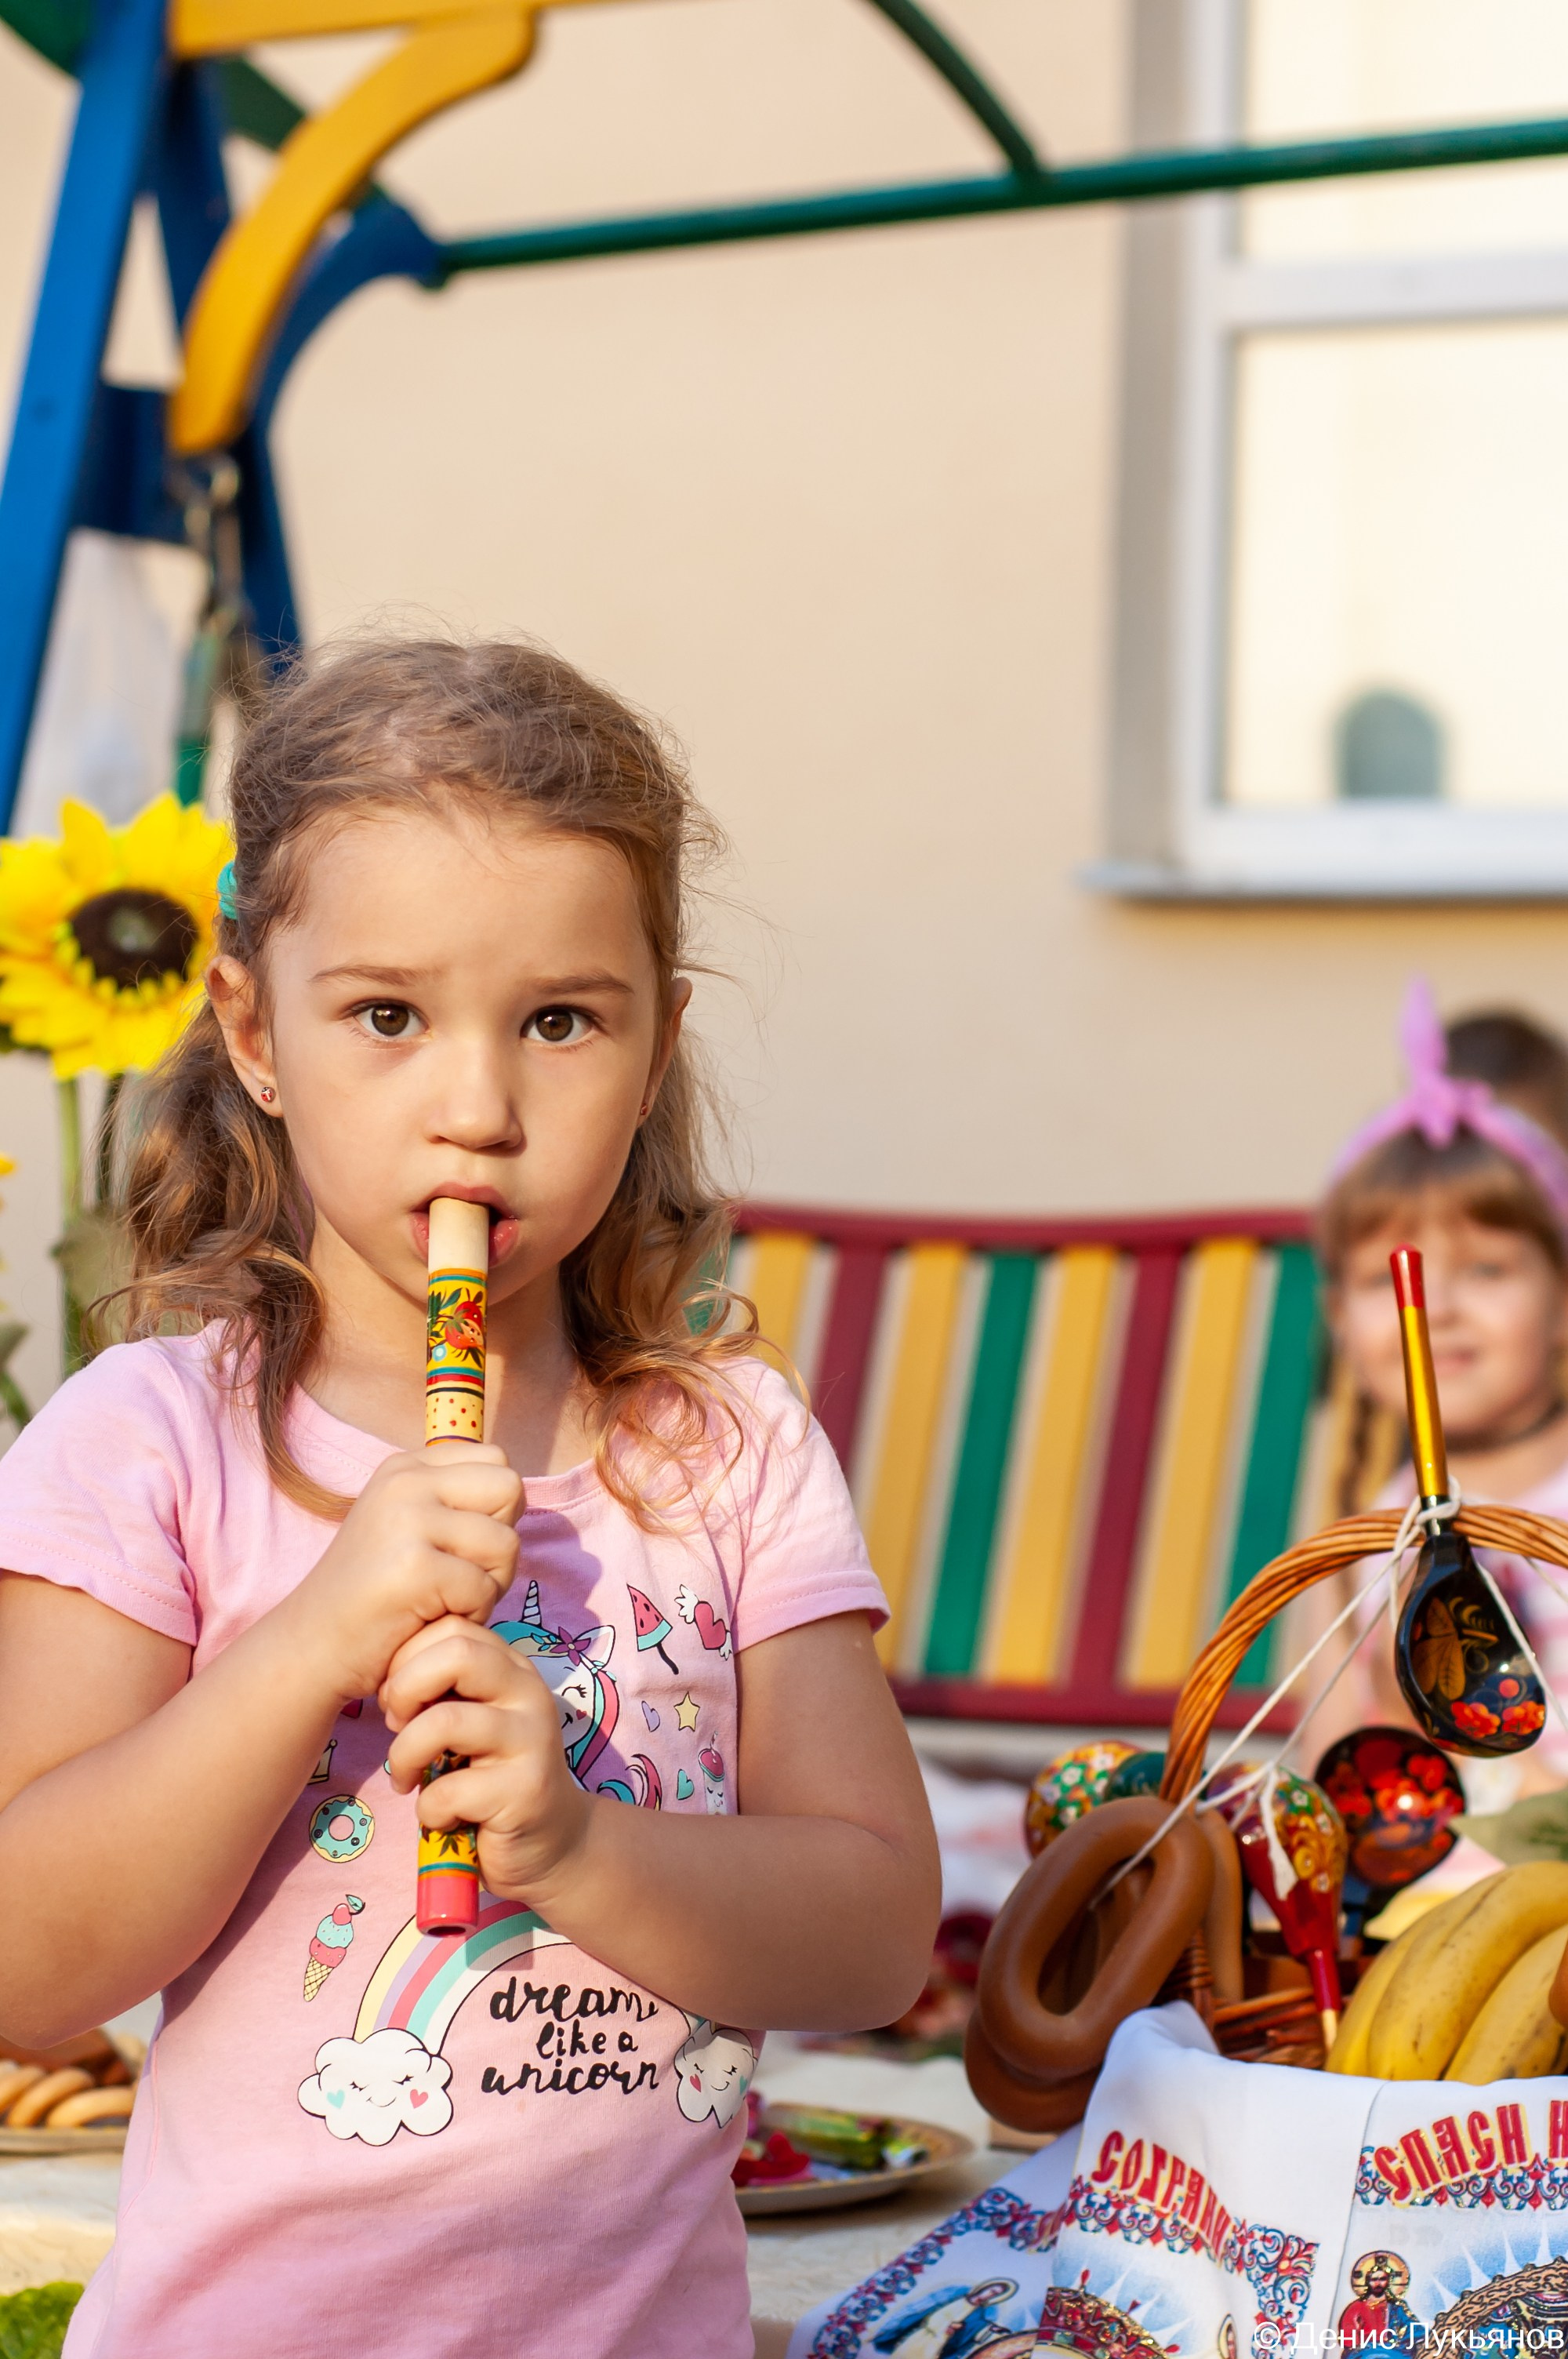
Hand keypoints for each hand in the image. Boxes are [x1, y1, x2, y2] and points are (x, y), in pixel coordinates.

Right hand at [284, 1444, 521, 1705]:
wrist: (311, 1645)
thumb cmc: (373, 1595)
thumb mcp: (405, 1526)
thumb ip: (452, 1501)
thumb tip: (515, 1493)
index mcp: (406, 1467)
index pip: (497, 1462)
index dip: (496, 1509)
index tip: (460, 1544)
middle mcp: (405, 1481)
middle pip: (509, 1490)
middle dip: (501, 1542)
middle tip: (462, 1577)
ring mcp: (408, 1520)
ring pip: (506, 1543)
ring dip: (489, 1585)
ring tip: (445, 1600)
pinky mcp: (415, 1567)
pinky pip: (484, 1589)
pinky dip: (470, 1615)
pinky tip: (432, 1620)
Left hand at [380, 1616, 590, 1905]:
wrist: (549, 1843)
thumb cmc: (491, 1776)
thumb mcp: (469, 1719)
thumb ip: (443, 1688)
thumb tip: (387, 1676)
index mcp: (512, 1667)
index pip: (453, 1626)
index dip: (408, 1658)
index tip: (398, 1700)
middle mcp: (529, 1692)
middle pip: (457, 1652)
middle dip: (405, 1689)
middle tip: (396, 1726)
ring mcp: (531, 1740)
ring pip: (444, 1722)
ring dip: (404, 1755)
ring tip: (404, 1778)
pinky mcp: (524, 1791)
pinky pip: (448, 1791)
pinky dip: (428, 1810)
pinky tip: (442, 1818)